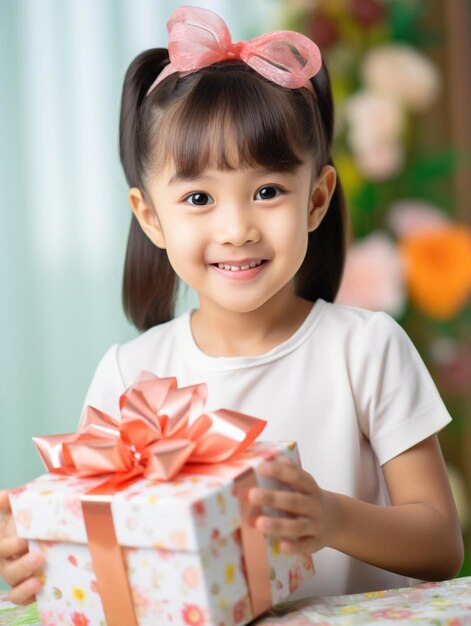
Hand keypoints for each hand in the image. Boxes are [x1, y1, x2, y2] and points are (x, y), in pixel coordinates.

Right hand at [0, 490, 43, 604]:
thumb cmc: (19, 522)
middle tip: (38, 556)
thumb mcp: (10, 511)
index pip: (0, 549)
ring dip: (25, 582)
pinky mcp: (24, 588)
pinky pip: (19, 598)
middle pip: (6, 568)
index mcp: (2, 543)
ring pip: (13, 583)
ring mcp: (14, 576)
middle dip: (21, 564)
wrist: (36, 534)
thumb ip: (6, 502)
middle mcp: (4, 561)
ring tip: (39, 578)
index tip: (23, 540)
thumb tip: (8, 495)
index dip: (8, 547)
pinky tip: (38, 587)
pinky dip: (26, 595)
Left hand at [248, 457, 334, 554]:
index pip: (296, 477)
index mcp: (310, 487)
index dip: (279, 471)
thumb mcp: (304, 482)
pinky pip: (306, 546)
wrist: (337, 519)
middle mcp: (315, 505)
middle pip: (294, 501)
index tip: (261, 467)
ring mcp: (317, 524)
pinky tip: (281, 546)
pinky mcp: (317, 542)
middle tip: (252, 495)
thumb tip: (267, 456)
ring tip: (259, 523)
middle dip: (273, 498)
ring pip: (298, 526)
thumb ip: (288, 470)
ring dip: (278, 525)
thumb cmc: (310, 497)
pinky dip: (295, 547)